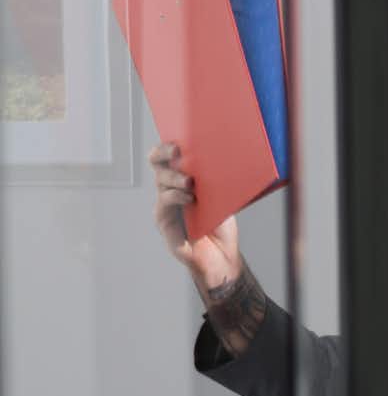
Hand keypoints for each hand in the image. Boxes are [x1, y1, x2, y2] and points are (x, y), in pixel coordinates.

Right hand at [148, 142, 243, 296]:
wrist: (221, 257)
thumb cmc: (220, 227)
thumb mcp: (222, 199)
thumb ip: (215, 182)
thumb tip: (222, 159)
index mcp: (180, 181)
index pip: (166, 158)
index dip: (167, 147)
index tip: (178, 139)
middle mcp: (169, 190)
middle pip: (158, 165)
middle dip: (165, 154)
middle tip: (178, 151)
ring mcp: (164, 206)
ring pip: (161, 182)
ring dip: (175, 178)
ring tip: (190, 182)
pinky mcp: (164, 222)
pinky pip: (164, 203)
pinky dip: (176, 197)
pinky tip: (188, 197)